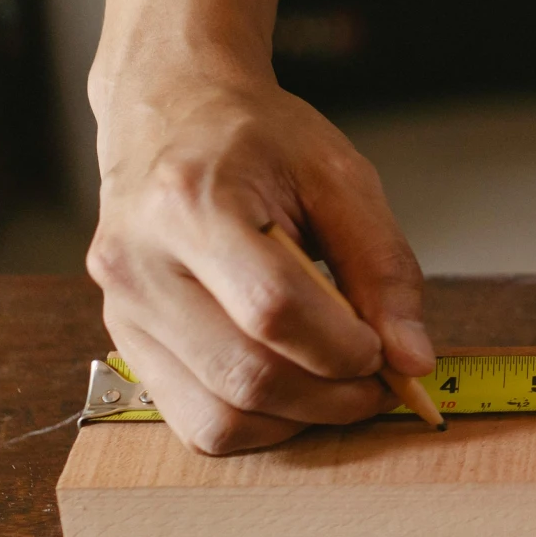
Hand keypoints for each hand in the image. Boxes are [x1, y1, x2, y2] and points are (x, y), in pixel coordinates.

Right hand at [86, 56, 432, 454]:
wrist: (172, 112)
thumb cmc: (259, 139)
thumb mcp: (341, 178)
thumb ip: (385, 268)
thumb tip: (413, 361)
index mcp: (191, 202)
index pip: (275, 309)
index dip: (346, 347)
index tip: (388, 351)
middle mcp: (138, 263)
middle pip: (247, 374)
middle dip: (333, 395)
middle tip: (379, 380)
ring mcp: (122, 309)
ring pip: (218, 416)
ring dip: (299, 420)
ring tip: (339, 383)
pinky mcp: (125, 342)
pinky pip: (194, 422)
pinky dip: (259, 424)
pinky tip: (295, 389)